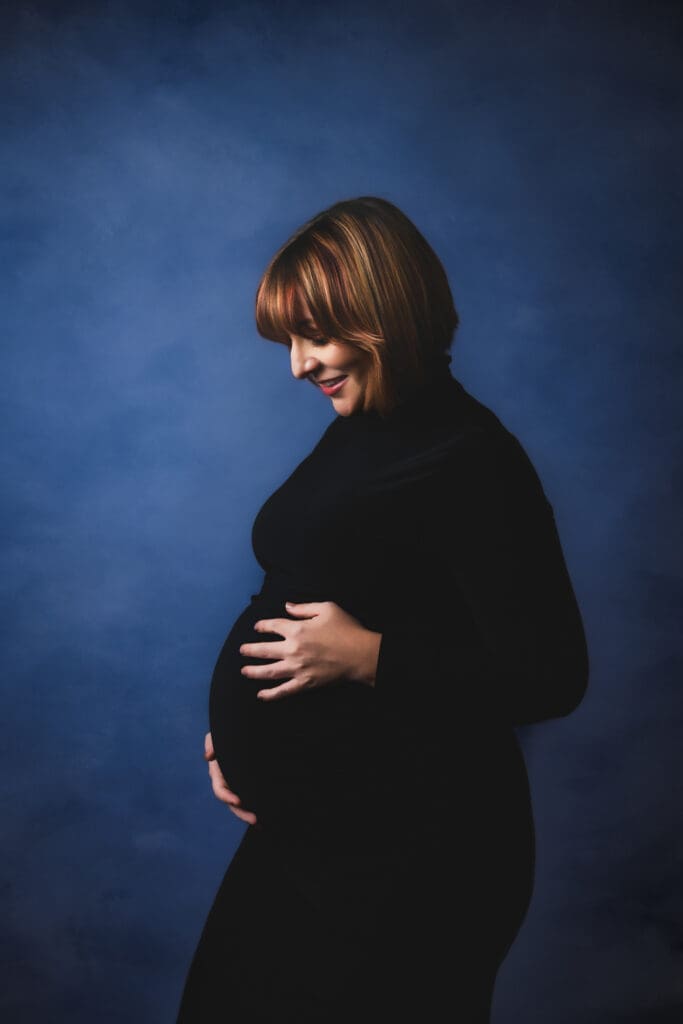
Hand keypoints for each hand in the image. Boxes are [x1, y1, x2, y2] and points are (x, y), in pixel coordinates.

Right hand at [204, 731, 256, 825]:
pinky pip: (252, 799)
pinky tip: (267, 818)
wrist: (244, 734)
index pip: (220, 790)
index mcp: (218, 774)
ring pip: (243, 805)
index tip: (239, 801)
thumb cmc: (228, 734)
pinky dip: (258, 808)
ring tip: (262, 823)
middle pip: (233, 804)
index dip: (228, 797)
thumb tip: (209, 756)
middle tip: (256, 819)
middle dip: (243, 813)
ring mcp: (238, 786)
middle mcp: (227, 784)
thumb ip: (212, 742)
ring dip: (250, 815)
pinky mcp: (249, 786)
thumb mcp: (218, 735)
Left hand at [239, 600, 380, 701]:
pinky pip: (284, 690)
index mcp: (296, 629)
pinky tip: (261, 695)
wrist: (360, 654)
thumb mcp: (327, 608)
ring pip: (268, 671)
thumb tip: (287, 606)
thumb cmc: (346, 629)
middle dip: (250, 650)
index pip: (272, 626)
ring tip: (244, 671)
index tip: (257, 627)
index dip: (262, 626)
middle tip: (242, 650)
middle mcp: (292, 649)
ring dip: (253, 671)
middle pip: (264, 650)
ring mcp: (297, 668)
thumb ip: (304, 607)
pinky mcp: (305, 683)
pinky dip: (271, 694)